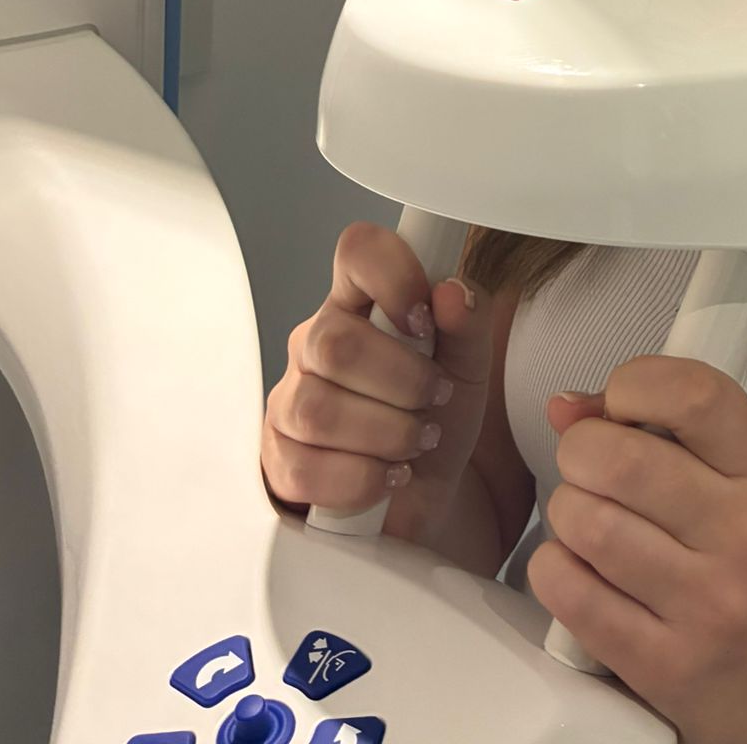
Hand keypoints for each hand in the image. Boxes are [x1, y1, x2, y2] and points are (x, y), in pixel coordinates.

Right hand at [260, 221, 493, 547]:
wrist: (423, 495)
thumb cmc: (437, 416)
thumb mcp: (469, 369)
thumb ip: (470, 324)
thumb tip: (452, 292)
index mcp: (360, 302)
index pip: (358, 251)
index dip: (393, 275)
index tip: (425, 320)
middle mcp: (315, 342)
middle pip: (335, 342)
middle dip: (401, 381)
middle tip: (433, 399)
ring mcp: (289, 399)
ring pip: (318, 409)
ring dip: (386, 433)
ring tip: (415, 441)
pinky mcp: (276, 459)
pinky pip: (305, 469)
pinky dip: (360, 479)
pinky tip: (386, 475)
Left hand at [528, 358, 746, 743]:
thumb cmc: (738, 555)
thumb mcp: (727, 476)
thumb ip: (654, 424)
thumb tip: (563, 405)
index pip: (694, 395)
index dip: (634, 385)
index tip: (620, 406)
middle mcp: (743, 534)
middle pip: (620, 460)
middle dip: (580, 452)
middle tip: (588, 468)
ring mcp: (705, 605)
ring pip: (588, 524)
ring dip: (567, 512)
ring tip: (587, 521)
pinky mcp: (663, 664)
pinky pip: (569, 592)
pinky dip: (555, 568)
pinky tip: (577, 568)